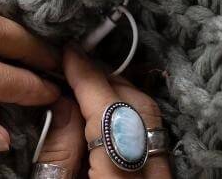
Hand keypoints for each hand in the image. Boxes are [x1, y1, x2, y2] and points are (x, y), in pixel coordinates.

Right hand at [35, 48, 170, 177]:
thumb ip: (59, 153)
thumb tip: (61, 103)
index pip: (110, 118)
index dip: (90, 80)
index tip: (71, 55)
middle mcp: (153, 178)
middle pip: (141, 111)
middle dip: (108, 81)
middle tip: (76, 65)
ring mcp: (163, 177)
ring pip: (152, 120)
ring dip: (121, 95)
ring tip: (88, 84)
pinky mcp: (163, 177)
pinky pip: (153, 135)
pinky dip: (131, 116)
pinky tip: (107, 111)